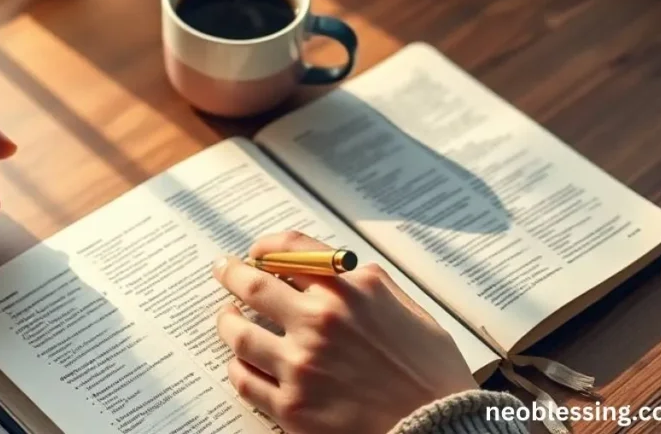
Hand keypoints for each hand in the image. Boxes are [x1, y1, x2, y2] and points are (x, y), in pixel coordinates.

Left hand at [212, 231, 476, 433]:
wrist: (438, 430)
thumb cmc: (430, 372)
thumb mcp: (406, 308)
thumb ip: (366, 283)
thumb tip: (330, 266)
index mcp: (348, 292)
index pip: (290, 250)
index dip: (266, 245)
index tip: (256, 251)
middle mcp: (318, 322)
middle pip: (251, 285)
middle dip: (231, 273)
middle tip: (222, 270)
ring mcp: (300, 366)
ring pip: (237, 333)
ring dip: (227, 320)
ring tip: (227, 318)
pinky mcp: (292, 407)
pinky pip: (244, 379)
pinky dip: (237, 366)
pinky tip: (241, 361)